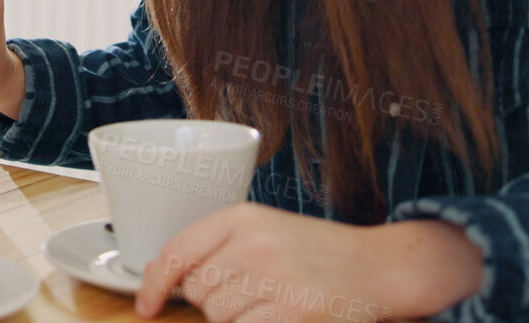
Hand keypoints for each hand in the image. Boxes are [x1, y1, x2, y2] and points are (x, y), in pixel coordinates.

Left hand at [134, 203, 482, 320]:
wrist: (382, 266)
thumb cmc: (321, 253)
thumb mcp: (267, 232)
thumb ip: (222, 248)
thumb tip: (173, 282)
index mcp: (242, 217)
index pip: (176, 252)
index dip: (154, 284)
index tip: (147, 306)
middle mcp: (253, 243)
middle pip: (199, 292)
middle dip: (218, 302)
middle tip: (256, 294)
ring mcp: (273, 277)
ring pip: (220, 317)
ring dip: (239, 319)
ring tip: (274, 304)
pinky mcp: (292, 311)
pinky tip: (280, 315)